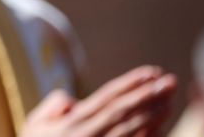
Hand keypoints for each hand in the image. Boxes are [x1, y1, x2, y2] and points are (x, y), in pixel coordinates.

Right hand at [21, 66, 176, 136]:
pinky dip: (149, 135)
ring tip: (169, 99)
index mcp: (71, 123)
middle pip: (123, 112)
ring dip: (153, 114)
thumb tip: (73, 100)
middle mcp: (87, 136)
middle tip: (169, 82)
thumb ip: (53, 106)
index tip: (151, 72)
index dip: (130, 83)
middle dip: (147, 95)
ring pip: (131, 130)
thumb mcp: (34, 124)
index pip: (106, 97)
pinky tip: (161, 125)